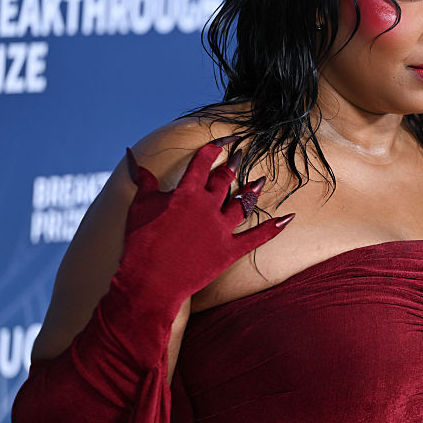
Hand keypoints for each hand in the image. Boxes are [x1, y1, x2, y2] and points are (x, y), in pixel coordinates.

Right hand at [117, 135, 293, 308]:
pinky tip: (288, 218)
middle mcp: (207, 207)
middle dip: (232, 166)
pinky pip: (257, 237)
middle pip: (224, 181)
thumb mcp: (139, 208)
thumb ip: (144, 182)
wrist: (149, 283)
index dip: (215, 147)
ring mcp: (221, 229)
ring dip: (252, 191)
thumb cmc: (140, 244)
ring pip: (242, 204)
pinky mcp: (230, 252)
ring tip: (260, 181)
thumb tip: (135, 159)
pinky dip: (273, 228)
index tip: (225, 139)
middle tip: (240, 156)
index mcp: (186, 193)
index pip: (204, 162)